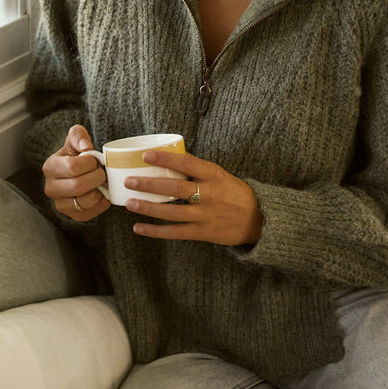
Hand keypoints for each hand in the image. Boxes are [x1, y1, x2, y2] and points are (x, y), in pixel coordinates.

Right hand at [42, 125, 110, 221]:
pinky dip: (101, 203)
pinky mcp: (72, 215)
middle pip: (78, 186)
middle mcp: (51, 188)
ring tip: (101, 182)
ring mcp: (60, 204)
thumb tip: (86, 147)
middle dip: (97, 177)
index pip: (72, 167)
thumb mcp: (75, 139)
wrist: (76, 173)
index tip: (95, 160)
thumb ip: (78, 136)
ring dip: (100, 190)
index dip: (90, 163)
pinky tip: (101, 193)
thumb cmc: (76, 154)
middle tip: (101, 172)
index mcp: (50, 167)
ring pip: (85, 201)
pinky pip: (90, 213)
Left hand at [124, 150, 262, 245]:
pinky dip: (155, 231)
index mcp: (213, 175)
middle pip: (174, 188)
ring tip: (130, 202)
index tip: (146, 155)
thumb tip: (172, 157)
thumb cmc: (234, 192)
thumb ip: (198, 169)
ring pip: (171, 212)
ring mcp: (204, 215)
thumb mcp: (220, 174)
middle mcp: (208, 194)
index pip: (186, 163)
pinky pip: (175, 232)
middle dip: (150, 184)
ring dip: (148, 208)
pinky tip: (139, 228)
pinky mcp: (202, 232)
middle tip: (130, 180)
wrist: (258, 219)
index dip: (165, 159)